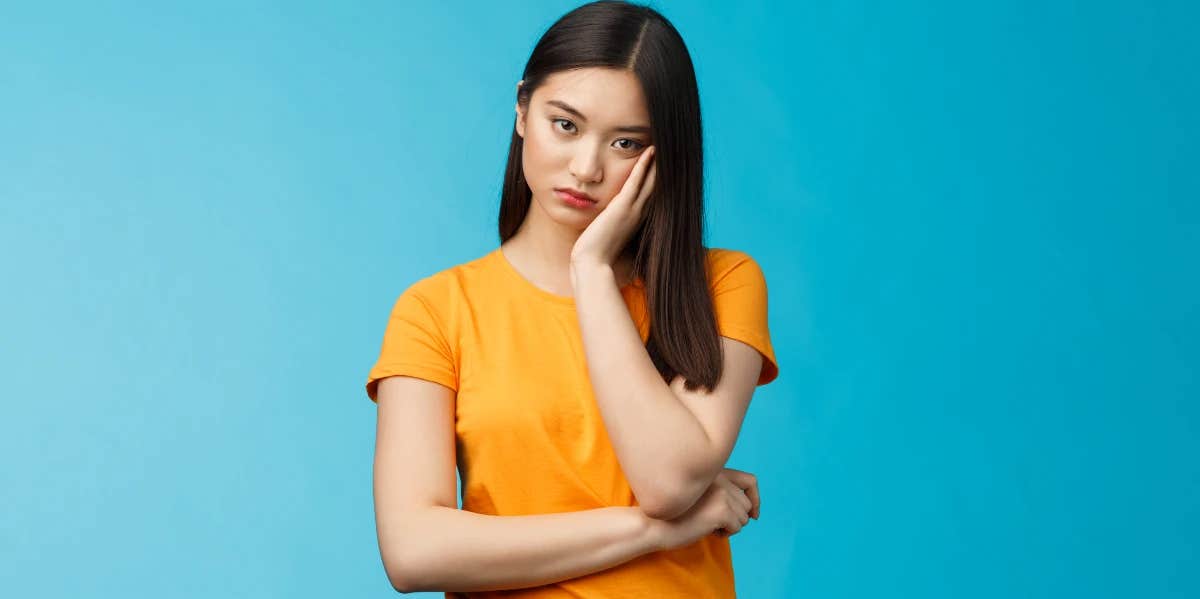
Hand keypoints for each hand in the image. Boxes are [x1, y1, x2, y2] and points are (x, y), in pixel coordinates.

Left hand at [569, 145, 656, 270]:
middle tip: (672, 151)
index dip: (659, 179)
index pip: (651, 195)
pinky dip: (643, 166)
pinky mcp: (622, 207)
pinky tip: (649, 152)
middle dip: (663, 168)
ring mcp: (632, 210)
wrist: (592, 264)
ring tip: (663, 145)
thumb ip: (612, 224)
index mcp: (637, 220)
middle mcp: (639, 214)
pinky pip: (636, 182)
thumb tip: (608, 220)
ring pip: (650, 181)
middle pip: (657, 186)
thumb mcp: (607, 234)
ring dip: (657, 162)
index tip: (664, 165)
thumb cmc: (596, 254)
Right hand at [646, 467, 760, 550]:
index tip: (754, 514)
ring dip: (729, 526)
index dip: (756, 498)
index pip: (750, 480)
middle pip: (747, 504)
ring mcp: (721, 492)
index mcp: (714, 471)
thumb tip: (751, 511)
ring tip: (707, 524)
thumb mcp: (698, 495)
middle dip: (735, 518)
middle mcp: (720, 476)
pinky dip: (725, 534)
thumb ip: (721, 493)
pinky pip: (737, 527)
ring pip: (744, 517)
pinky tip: (707, 530)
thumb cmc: (674, 514)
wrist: (653, 523)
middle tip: (713, 523)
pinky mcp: (722, 509)